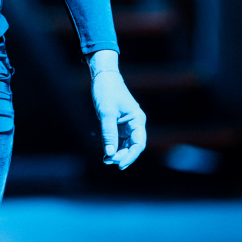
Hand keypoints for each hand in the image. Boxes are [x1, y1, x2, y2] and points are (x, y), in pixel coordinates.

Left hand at [88, 50, 146, 167]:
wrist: (102, 76)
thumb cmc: (107, 91)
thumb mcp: (106, 113)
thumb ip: (108, 133)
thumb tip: (109, 153)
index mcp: (137, 119)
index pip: (139, 143)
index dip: (131, 156)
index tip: (120, 164)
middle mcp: (135, 123)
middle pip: (132, 146)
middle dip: (122, 155)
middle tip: (108, 160)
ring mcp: (127, 124)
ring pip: (125, 144)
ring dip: (117, 153)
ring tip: (106, 160)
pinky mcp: (119, 124)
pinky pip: (119, 140)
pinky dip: (113, 147)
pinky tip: (106, 154)